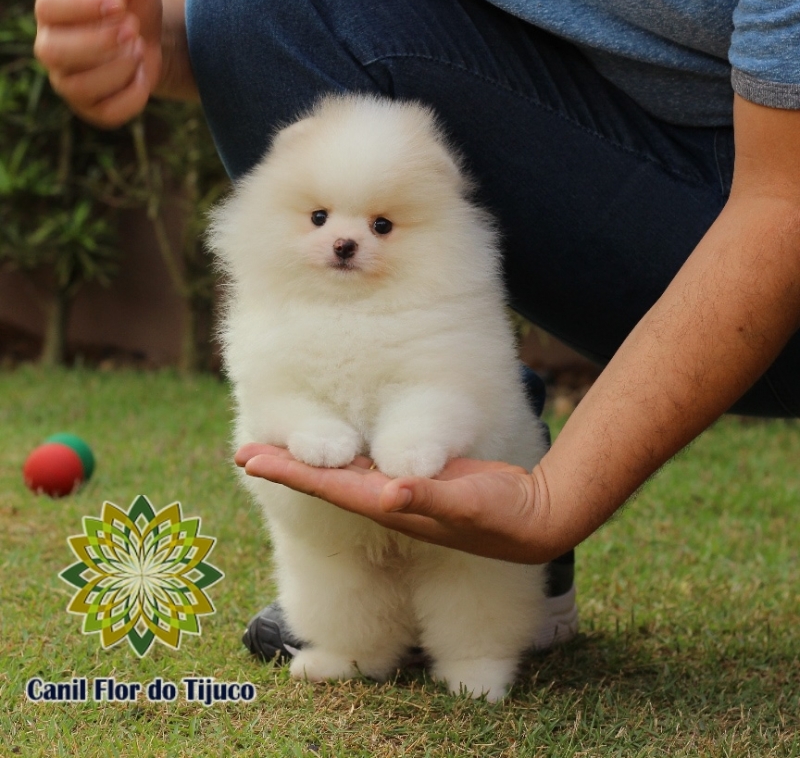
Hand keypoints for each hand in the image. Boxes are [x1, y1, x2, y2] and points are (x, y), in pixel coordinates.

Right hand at [34, 0, 161, 126]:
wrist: (149, 39)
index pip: (48, 8)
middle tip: (132, 28)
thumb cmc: (132, 4)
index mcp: (51, 9)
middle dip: (99, 41)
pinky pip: (107, 113)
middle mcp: (50, 47)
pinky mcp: (93, 109)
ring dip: (118, 68)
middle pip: (51, 51)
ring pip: (79, 87)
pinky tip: (144, 75)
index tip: (120, 1)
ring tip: (138, 48)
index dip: (85, 6)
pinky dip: (132, 96)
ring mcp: (69, 83)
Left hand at [235, 443, 560, 563]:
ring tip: (276, 448)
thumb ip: (430, 501)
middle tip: (245, 454)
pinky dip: (346, 457)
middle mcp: (387, 502)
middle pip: (326, 480)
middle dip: (287, 467)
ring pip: (344, 475)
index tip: (251, 459)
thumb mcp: (468, 507)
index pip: (329, 487)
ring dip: (310, 463)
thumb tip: (390, 493)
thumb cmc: (503, 516)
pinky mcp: (418, 479)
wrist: (532, 520)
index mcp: (390, 508)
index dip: (290, 472)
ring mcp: (400, 493)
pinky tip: (337, 448)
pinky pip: (372, 468)